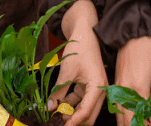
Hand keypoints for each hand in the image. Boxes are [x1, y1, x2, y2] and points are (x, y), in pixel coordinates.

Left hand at [48, 0, 106, 125]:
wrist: (85, 32)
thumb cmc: (80, 48)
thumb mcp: (67, 71)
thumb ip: (59, 90)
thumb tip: (50, 107)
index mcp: (98, 86)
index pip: (86, 111)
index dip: (73, 122)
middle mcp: (100, 90)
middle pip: (88, 115)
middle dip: (73, 120)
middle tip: (57, 121)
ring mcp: (95, 89)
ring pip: (84, 109)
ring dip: (70, 113)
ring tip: (54, 112)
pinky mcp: (89, 87)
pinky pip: (80, 101)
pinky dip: (70, 104)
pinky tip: (57, 103)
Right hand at [114, 36, 150, 125]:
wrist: (132, 38)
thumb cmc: (148, 52)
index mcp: (139, 88)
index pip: (143, 115)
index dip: (149, 125)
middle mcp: (126, 91)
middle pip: (127, 121)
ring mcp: (118, 90)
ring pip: (119, 117)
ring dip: (128, 124)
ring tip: (139, 124)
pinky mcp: (115, 86)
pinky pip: (116, 107)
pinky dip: (122, 116)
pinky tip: (129, 119)